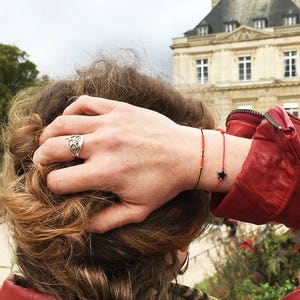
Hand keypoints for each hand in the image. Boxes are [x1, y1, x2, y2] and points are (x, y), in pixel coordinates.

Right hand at [33, 96, 199, 231]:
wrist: (187, 154)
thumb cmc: (164, 183)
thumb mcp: (138, 210)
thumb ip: (107, 221)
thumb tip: (80, 227)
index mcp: (106, 173)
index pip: (59, 180)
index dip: (52, 186)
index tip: (58, 185)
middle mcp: (103, 145)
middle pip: (52, 148)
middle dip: (41, 158)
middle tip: (42, 162)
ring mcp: (110, 123)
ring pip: (62, 123)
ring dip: (48, 134)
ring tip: (48, 141)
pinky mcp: (118, 109)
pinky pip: (84, 103)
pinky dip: (71, 110)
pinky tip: (72, 121)